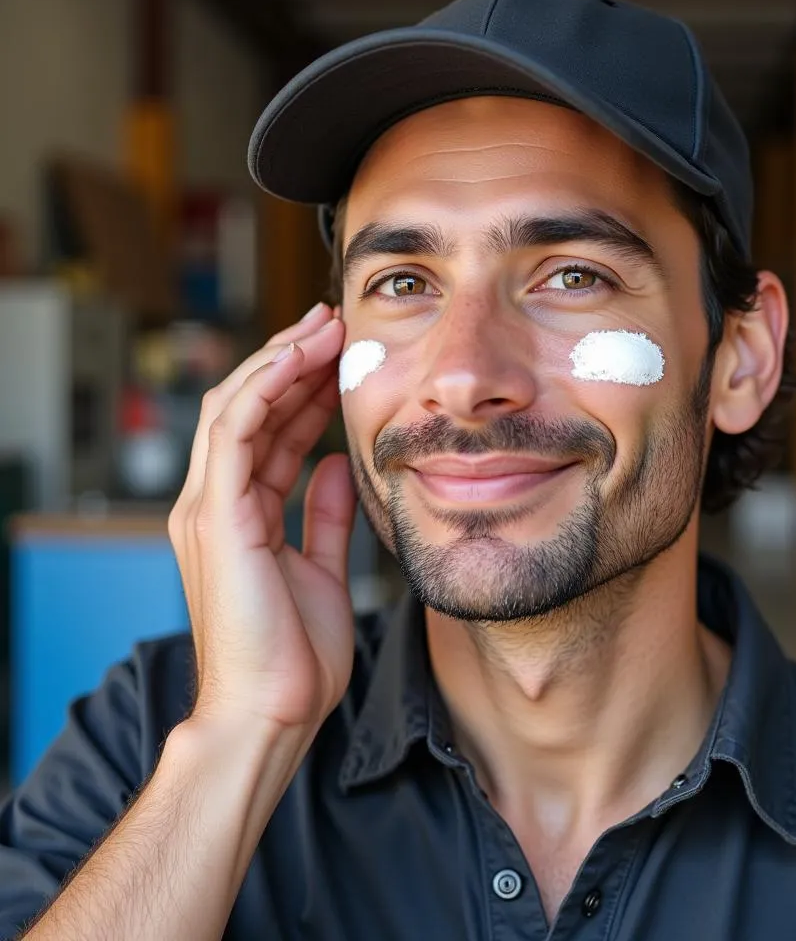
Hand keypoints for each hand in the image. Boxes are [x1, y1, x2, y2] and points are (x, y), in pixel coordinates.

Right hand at [168, 304, 354, 738]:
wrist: (271, 714)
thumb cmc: (295, 656)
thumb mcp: (320, 568)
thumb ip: (324, 516)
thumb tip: (338, 465)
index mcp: (239, 516)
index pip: (270, 433)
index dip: (303, 390)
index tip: (341, 357)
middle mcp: (216, 503)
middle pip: (250, 409)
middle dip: (291, 361)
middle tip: (333, 325)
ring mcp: (210, 507)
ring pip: (238, 406)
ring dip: (280, 361)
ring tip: (323, 327)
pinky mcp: (217, 515)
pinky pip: (236, 430)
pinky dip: (266, 387)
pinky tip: (298, 357)